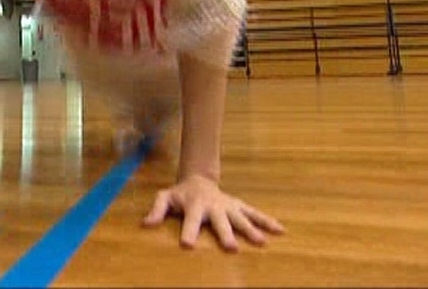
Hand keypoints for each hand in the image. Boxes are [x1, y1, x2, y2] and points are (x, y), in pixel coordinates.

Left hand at [142, 175, 284, 251]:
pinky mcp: (239, 206)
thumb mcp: (165, 197)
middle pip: (220, 222)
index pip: (190, 220)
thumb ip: (157, 210)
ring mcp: (228, 206)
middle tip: (232, 248)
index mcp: (194, 206)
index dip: (188, 231)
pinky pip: (255, 213)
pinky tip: (281, 231)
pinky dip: (268, 221)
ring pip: (241, 218)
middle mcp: (214, 206)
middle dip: (225, 234)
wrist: (198, 179)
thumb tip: (146, 224)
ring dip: (251, 229)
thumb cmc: (180, 194)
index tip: (187, 245)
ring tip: (261, 242)